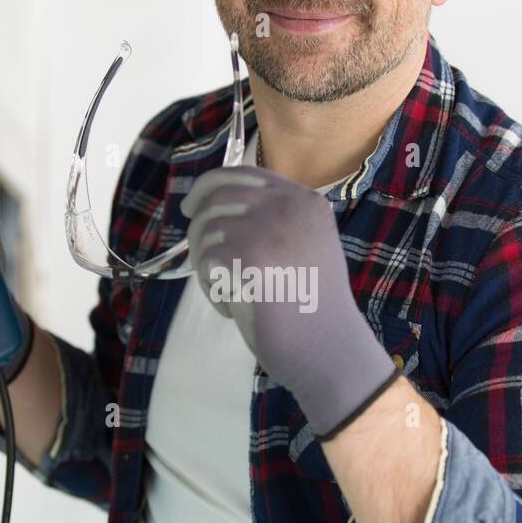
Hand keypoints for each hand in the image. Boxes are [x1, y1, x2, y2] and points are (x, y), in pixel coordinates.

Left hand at [180, 166, 396, 437]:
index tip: (192, 207)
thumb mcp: (304, 245)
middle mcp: (288, 206)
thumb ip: (272, 221)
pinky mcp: (248, 258)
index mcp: (305, 201)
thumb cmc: (312, 307)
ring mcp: (267, 229)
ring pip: (206, 231)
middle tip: (198, 254)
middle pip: (217, 196)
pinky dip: (212, 289)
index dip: (210, 186)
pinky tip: (235, 307)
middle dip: (198, 225)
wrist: (329, 348)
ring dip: (207, 266)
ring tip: (232, 293)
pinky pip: (204, 262)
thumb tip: (213, 206)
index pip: (244, 174)